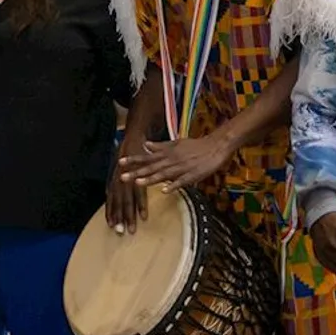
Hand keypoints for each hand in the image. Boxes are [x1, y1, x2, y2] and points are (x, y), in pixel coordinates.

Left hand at [117, 131, 233, 189]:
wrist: (215, 146)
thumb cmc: (195, 145)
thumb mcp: (176, 143)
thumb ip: (160, 146)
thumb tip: (146, 144)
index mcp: (167, 153)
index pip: (147, 157)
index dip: (133, 160)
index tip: (120, 163)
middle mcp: (171, 160)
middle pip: (151, 168)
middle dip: (137, 173)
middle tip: (122, 178)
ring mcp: (182, 168)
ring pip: (164, 175)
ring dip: (151, 179)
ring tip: (138, 184)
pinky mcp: (192, 175)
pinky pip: (181, 182)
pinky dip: (173, 186)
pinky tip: (164, 191)